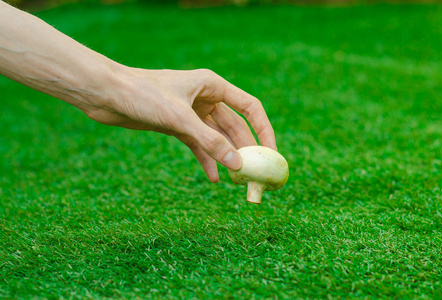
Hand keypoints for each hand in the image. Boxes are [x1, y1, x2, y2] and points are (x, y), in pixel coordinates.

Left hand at [84, 68, 275, 181]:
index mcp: (212, 85)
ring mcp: (191, 112)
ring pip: (217, 138)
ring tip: (236, 180)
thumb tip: (237, 163)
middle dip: (245, 150)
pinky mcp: (177, 125)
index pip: (249, 108)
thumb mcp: (179, 118)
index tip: (271, 153)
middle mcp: (205, 97)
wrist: (106, 94)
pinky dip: (206, 160)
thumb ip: (209, 140)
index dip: (264, 130)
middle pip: (235, 126)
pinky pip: (198, 144)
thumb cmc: (142, 94)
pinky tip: (214, 177)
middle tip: (255, 174)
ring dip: (226, 158)